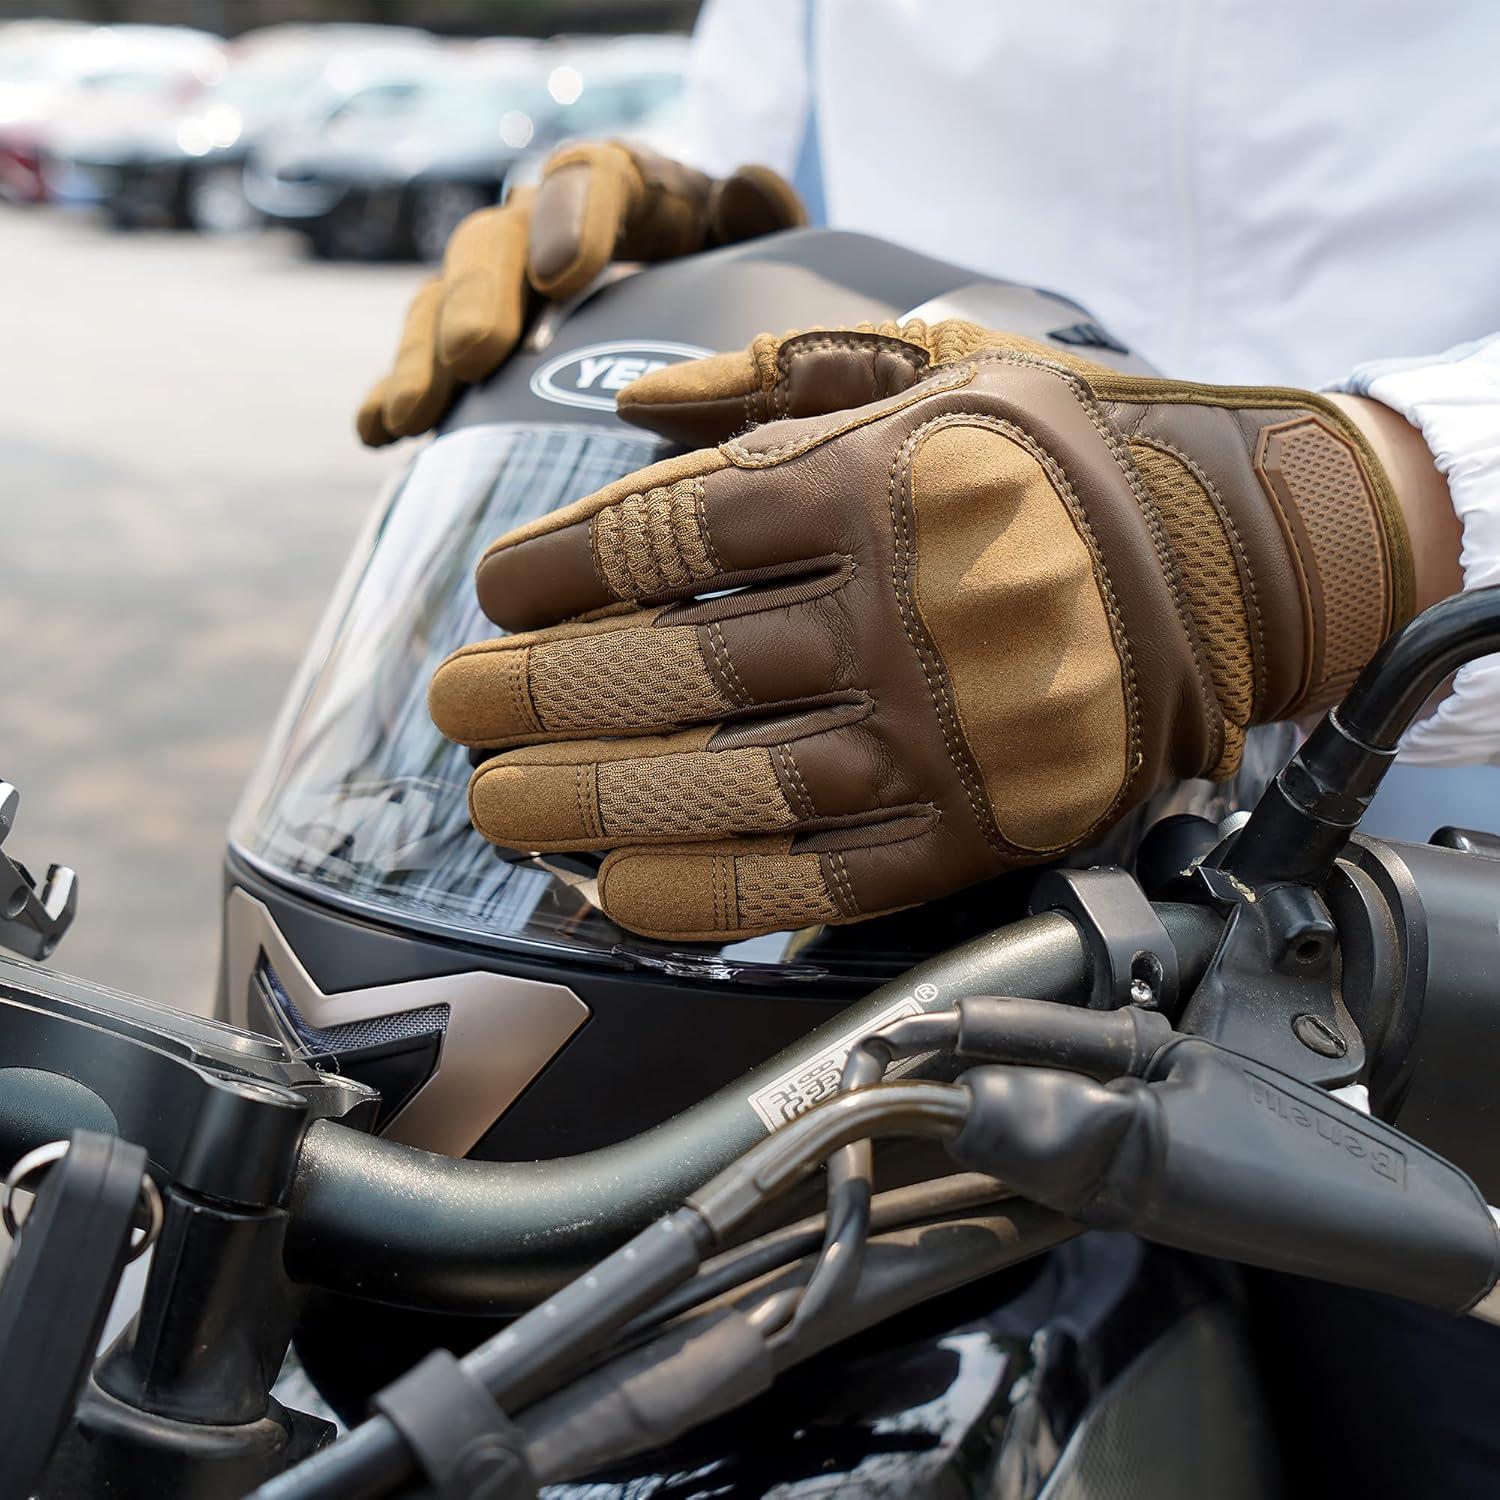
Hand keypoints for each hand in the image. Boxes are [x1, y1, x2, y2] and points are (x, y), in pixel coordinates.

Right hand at [356, 142, 802, 445]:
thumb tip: (744, 185)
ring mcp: (504, 287)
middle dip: (480, 297)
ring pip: (444, 302)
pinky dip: (397, 394)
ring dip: (424, 357)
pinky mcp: (473, 347)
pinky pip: (427, 362)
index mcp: (632, 190)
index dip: (573, 220)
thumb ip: (763, 225)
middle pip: (499, 241)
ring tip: (411, 416)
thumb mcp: (773, 255)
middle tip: (475, 355)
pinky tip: (377, 435)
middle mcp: (551, 227)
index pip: (596, 178)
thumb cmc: (748, 293)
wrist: (718, 323)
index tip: (563, 279)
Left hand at [428, 319, 1412, 939]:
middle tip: (458, 707)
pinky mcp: (975, 830)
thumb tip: (642, 402)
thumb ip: (794, 372)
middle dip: (542, 694)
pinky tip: (618, 890)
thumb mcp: (946, 363)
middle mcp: (905, 614)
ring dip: (595, 800)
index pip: (677, 537)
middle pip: (680, 668)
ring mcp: (942, 736)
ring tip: (498, 802)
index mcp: (884, 487)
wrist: (1231, 566)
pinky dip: (714, 892)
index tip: (497, 593)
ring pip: (734, 783)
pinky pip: (825, 876)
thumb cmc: (1061, 459)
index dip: (563, 569)